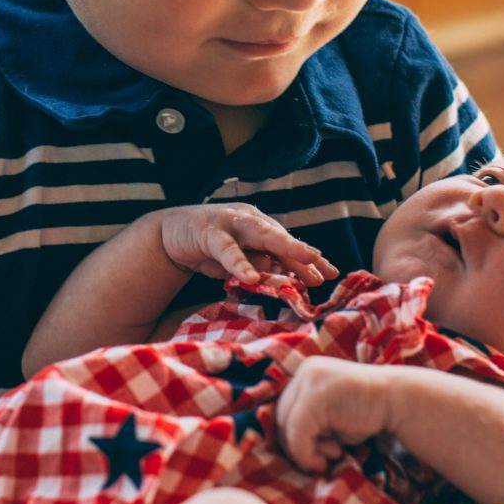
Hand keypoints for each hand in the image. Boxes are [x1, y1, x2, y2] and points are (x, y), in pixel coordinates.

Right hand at [157, 203, 336, 285]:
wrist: (171, 234)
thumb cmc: (211, 246)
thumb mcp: (239, 259)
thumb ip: (261, 266)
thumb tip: (289, 282)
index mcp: (260, 226)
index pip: (289, 244)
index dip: (309, 259)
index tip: (332, 274)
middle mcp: (249, 220)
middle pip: (280, 236)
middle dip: (301, 251)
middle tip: (322, 267)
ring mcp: (229, 223)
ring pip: (259, 234)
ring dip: (282, 248)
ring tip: (301, 264)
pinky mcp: (208, 233)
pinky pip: (227, 249)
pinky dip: (239, 263)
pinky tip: (250, 277)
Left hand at [274, 357, 390, 471]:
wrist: (398, 401)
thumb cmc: (367, 412)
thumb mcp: (330, 415)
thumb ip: (308, 423)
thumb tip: (285, 446)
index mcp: (306, 373)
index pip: (284, 409)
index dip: (294, 436)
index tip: (317, 453)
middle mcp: (304, 372)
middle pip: (281, 416)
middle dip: (297, 445)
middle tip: (323, 459)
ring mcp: (309, 381)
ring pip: (286, 426)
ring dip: (304, 451)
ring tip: (332, 455)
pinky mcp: (315, 396)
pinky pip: (298, 433)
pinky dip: (308, 453)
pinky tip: (334, 455)